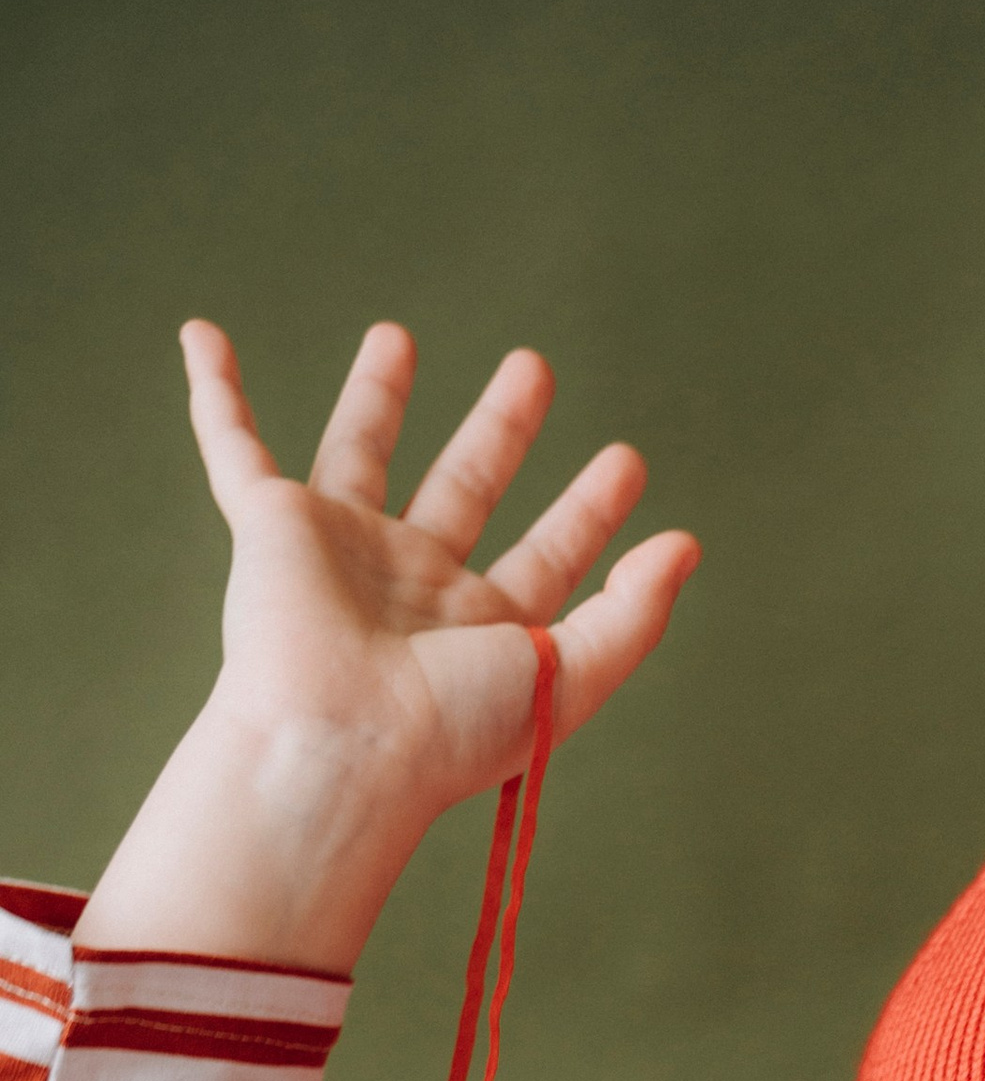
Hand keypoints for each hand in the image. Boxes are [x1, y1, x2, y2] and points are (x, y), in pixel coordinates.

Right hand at [77, 324, 698, 970]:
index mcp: (482, 630)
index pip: (549, 555)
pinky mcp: (271, 528)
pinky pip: (232, 448)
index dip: (589, 511)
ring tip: (396, 336)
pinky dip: (215, 394)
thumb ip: (632, 614)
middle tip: (532, 367)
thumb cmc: (452, 729)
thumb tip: (685, 544)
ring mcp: (341, 555)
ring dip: (377, 397)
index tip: (626, 461)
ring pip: (362, 454)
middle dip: (500, 429)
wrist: (342, 744)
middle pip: (465, 487)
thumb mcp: (566, 674)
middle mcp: (414, 590)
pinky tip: (202, 337)